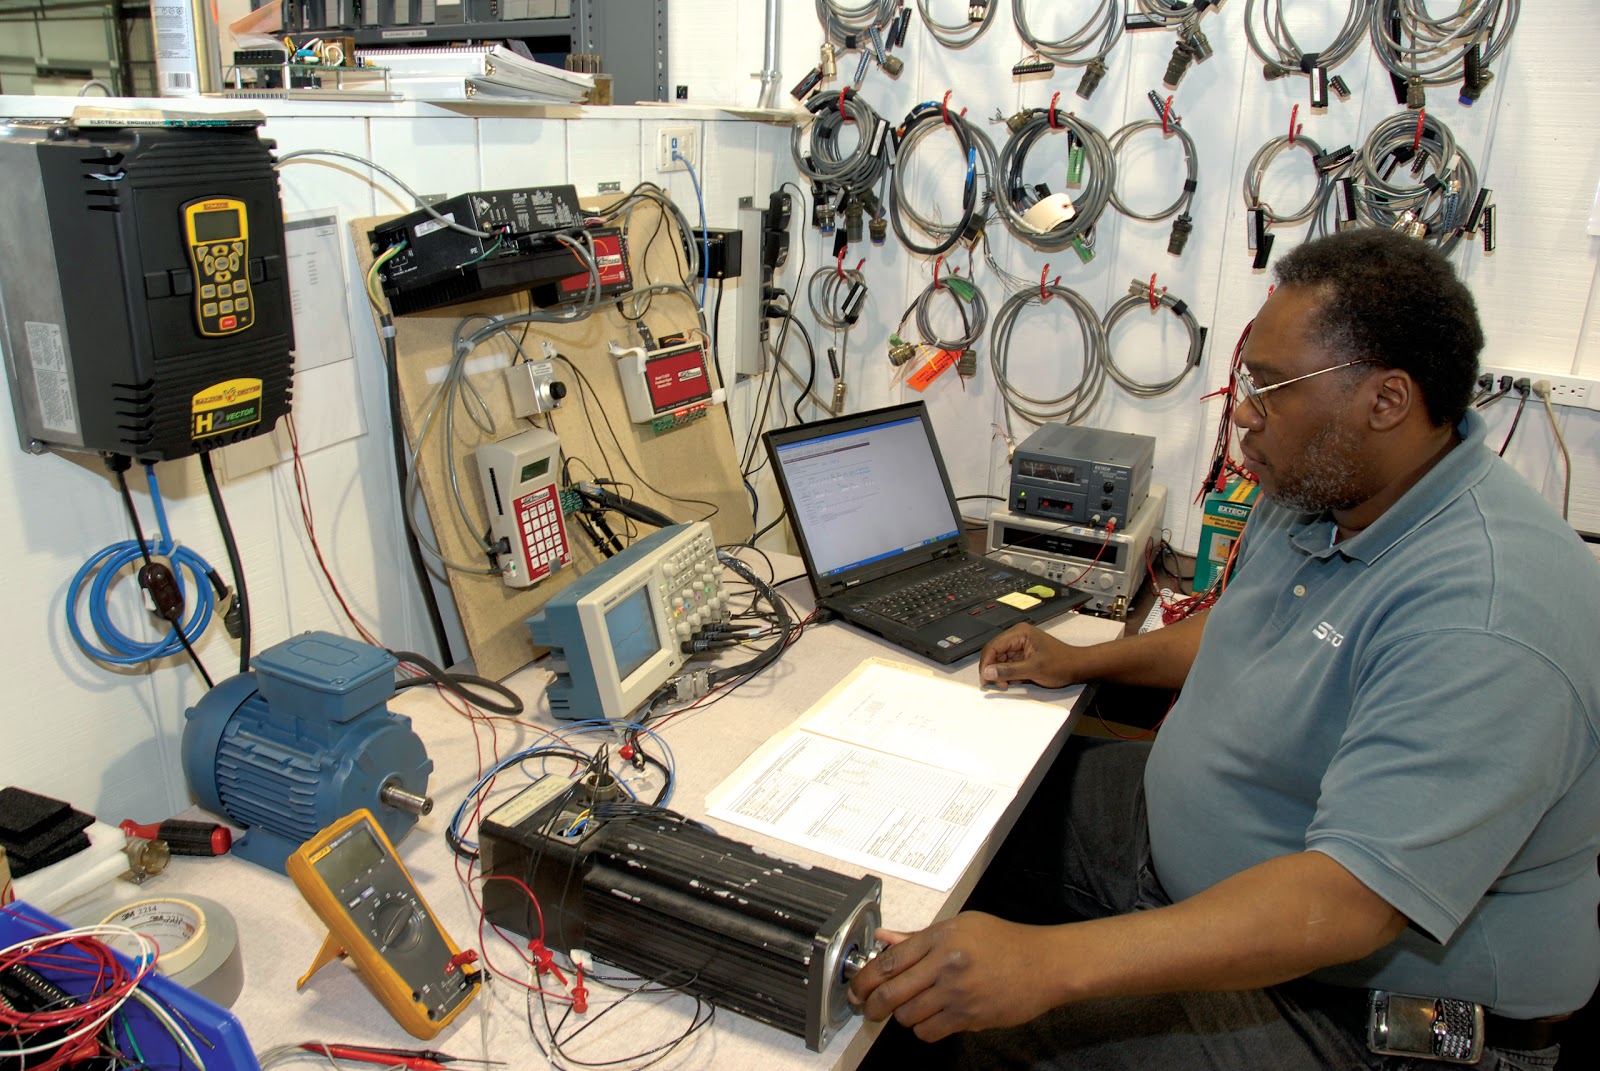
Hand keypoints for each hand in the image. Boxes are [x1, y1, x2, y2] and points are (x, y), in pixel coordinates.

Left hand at [849, 914, 1062, 1041]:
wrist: (1045, 963)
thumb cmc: (1005, 941)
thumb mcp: (961, 926)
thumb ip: (919, 937)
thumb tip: (884, 938)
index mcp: (941, 937)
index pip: (888, 961)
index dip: (864, 979)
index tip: (856, 988)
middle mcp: (946, 964)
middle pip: (891, 991)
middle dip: (871, 1004)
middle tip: (868, 1008)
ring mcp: (958, 992)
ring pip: (908, 1015)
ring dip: (902, 1016)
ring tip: (909, 1009)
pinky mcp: (970, 1016)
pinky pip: (930, 1031)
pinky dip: (923, 1029)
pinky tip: (930, 1019)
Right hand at [978, 623, 1078, 688]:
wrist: (1078, 667)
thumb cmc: (1060, 665)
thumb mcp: (1034, 669)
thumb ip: (1009, 670)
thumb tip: (987, 672)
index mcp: (1019, 633)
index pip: (993, 646)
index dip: (986, 664)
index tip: (985, 680)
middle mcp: (1017, 636)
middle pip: (994, 652)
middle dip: (993, 669)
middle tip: (997, 685)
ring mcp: (1020, 645)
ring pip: (1000, 659)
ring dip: (1001, 673)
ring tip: (1007, 684)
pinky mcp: (1023, 654)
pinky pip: (1008, 663)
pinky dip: (1008, 674)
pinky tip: (1014, 681)